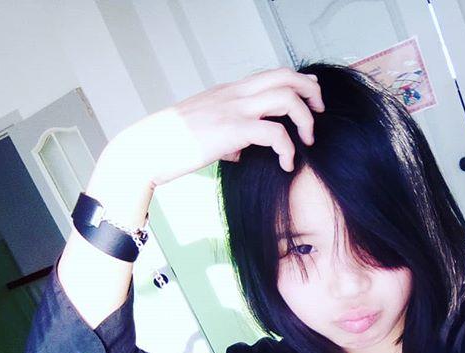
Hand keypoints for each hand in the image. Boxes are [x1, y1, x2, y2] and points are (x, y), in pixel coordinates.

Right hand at [109, 66, 324, 186]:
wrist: (144, 150)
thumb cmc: (170, 145)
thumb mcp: (202, 134)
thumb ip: (228, 139)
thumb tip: (241, 153)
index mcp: (228, 93)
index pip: (272, 75)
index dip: (298, 83)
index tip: (310, 103)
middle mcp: (234, 95)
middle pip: (286, 76)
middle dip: (312, 92)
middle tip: (320, 113)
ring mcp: (233, 110)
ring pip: (286, 98)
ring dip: (306, 119)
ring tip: (307, 142)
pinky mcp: (231, 131)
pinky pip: (275, 132)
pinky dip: (288, 149)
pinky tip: (286, 164)